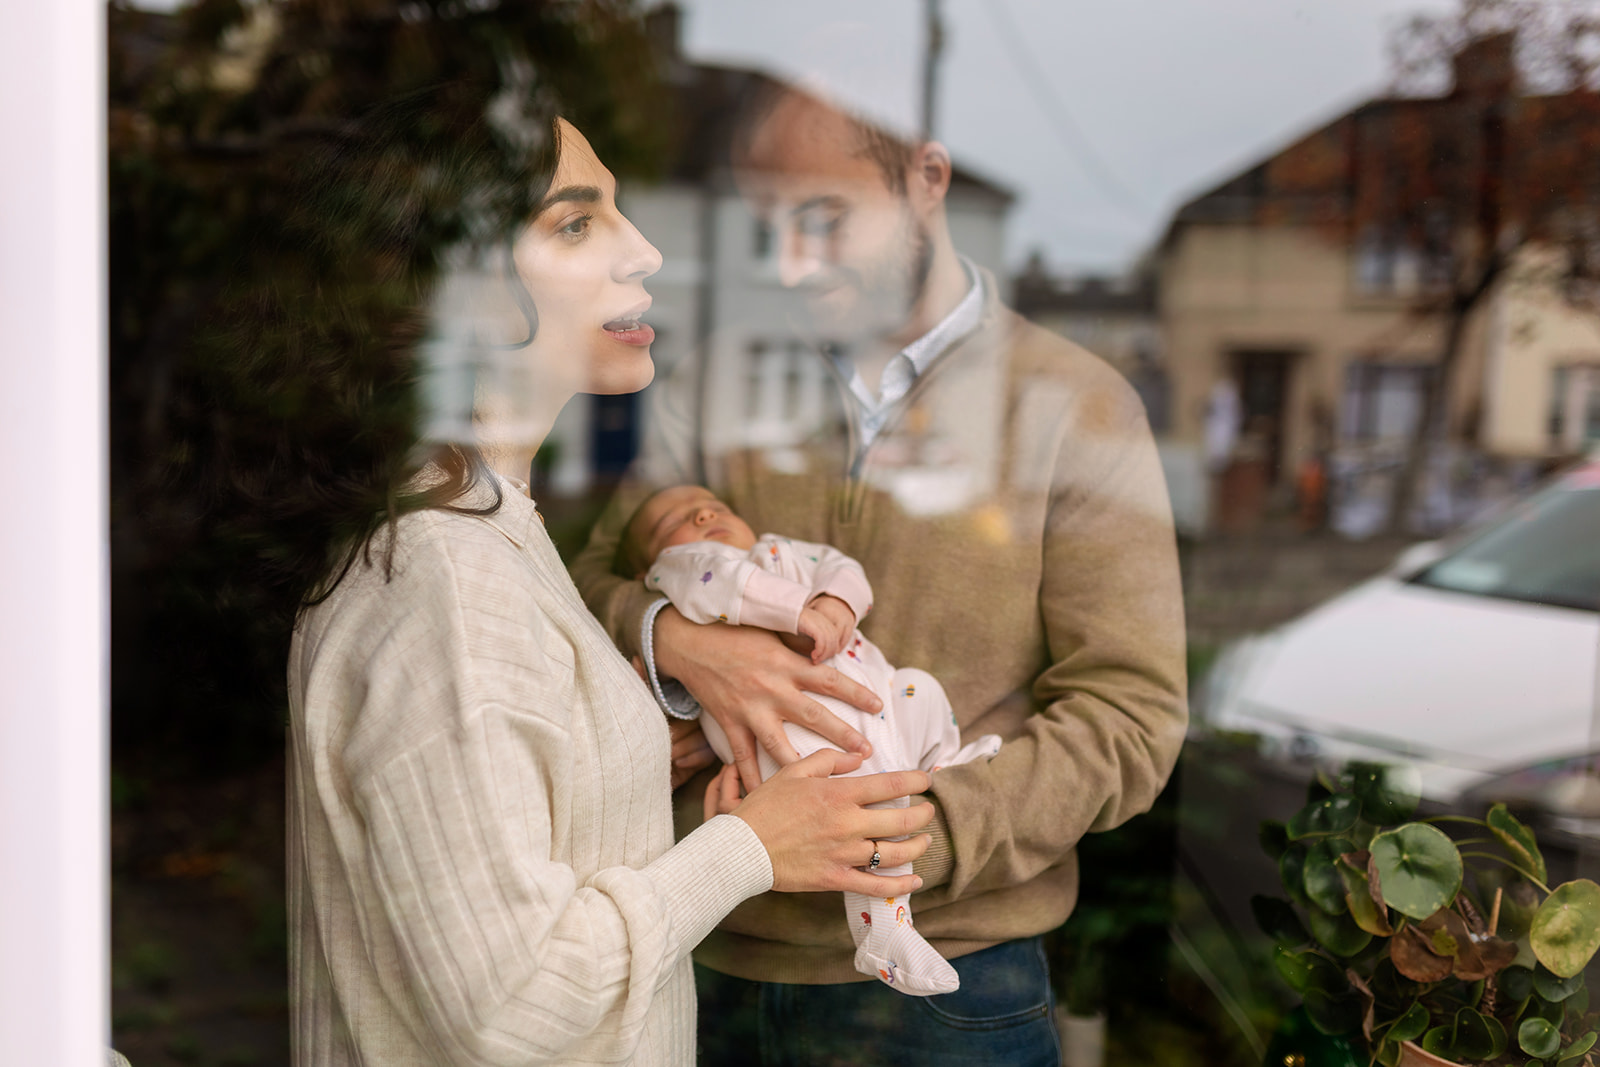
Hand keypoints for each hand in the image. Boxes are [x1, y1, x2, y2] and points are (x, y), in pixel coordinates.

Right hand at [654, 608, 881, 791]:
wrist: (689, 641)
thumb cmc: (735, 632)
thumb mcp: (773, 629)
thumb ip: (802, 640)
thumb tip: (832, 645)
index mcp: (785, 663)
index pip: (829, 680)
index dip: (856, 693)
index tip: (879, 706)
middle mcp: (770, 689)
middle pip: (813, 716)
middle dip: (842, 736)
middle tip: (867, 753)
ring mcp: (748, 709)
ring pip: (780, 745)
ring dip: (804, 766)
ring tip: (825, 785)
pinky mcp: (728, 723)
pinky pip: (743, 757)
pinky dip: (753, 778)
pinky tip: (765, 797)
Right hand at [721, 750, 932, 895]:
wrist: (742, 848)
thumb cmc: (764, 807)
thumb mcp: (793, 771)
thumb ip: (828, 760)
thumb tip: (857, 756)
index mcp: (839, 794)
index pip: (890, 784)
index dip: (915, 780)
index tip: (926, 779)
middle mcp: (848, 823)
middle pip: (900, 820)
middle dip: (923, 815)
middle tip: (929, 810)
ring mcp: (844, 853)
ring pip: (894, 853)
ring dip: (917, 846)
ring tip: (926, 840)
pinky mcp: (836, 878)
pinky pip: (875, 885)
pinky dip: (899, 885)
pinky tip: (914, 881)